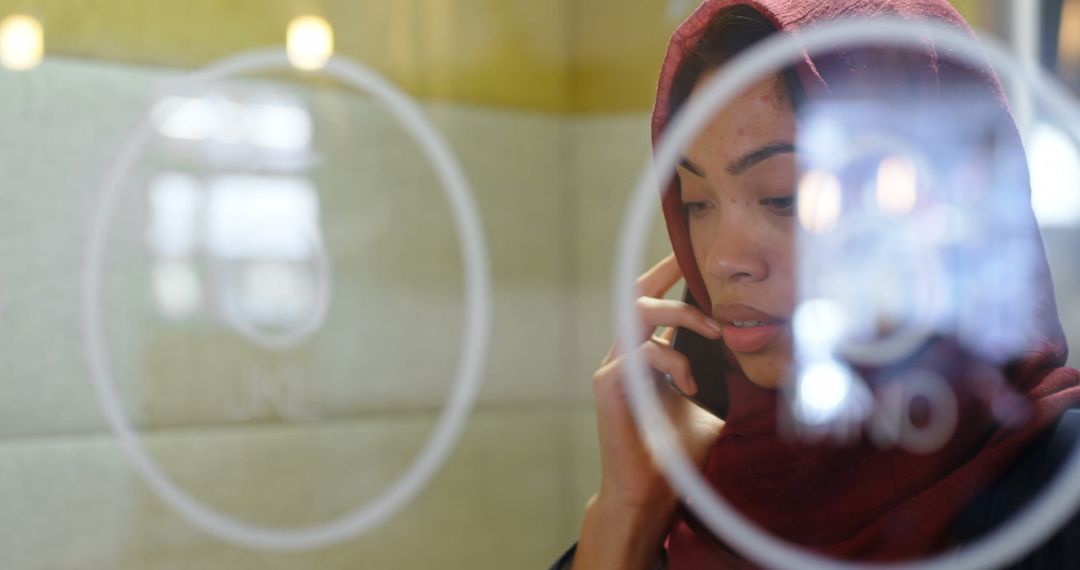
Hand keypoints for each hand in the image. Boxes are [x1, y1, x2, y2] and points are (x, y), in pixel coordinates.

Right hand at [572, 254, 725, 569]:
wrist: (652, 491)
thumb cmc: (678, 452)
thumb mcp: (710, 406)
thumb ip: (717, 378)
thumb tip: (755, 356)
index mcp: (648, 356)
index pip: (654, 303)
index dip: (669, 274)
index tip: (693, 253)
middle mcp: (627, 355)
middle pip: (639, 295)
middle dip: (666, 271)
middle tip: (695, 262)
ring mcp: (614, 368)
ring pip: (637, 314)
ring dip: (679, 315)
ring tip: (713, 331)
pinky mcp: (608, 384)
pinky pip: (639, 352)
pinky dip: (670, 361)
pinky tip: (688, 385)